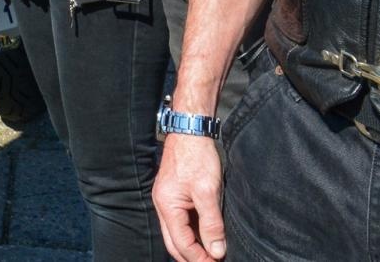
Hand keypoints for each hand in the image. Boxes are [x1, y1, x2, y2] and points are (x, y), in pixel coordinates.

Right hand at [154, 133, 227, 260]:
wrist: (190, 129)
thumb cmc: (197, 156)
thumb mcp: (208, 191)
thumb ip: (211, 223)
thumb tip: (216, 251)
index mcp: (167, 206)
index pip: (181, 244)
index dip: (199, 258)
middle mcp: (162, 205)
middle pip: (174, 242)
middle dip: (192, 257)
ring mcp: (166, 199)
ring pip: (176, 233)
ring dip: (192, 246)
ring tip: (211, 253)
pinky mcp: (173, 194)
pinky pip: (179, 221)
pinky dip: (191, 232)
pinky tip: (204, 235)